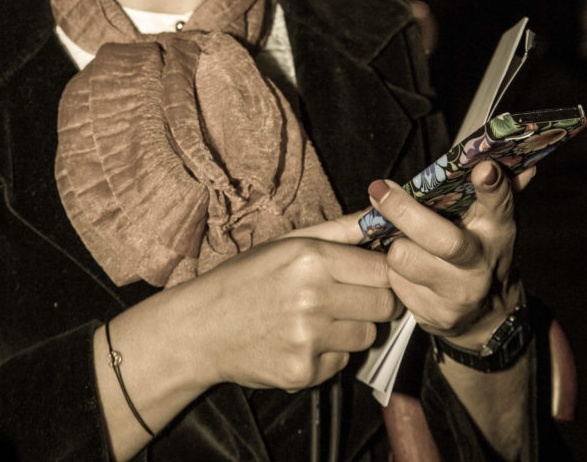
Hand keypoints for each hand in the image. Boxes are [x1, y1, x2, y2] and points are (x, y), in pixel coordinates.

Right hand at [182, 212, 402, 392]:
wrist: (201, 327)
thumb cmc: (246, 278)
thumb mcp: (288, 242)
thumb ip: (340, 230)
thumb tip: (381, 213)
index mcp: (311, 259)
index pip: (382, 269)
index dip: (385, 271)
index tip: (376, 274)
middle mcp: (313, 298)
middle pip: (384, 306)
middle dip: (377, 301)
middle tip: (353, 297)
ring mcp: (309, 339)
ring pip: (367, 337)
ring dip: (353, 328)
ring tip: (320, 317)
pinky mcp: (303, 373)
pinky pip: (341, 363)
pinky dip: (329, 354)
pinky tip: (303, 340)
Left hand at [368, 161, 534, 348]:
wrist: (486, 317)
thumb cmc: (481, 251)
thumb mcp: (490, 221)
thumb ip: (491, 190)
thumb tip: (492, 160)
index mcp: (496, 230)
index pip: (499, 203)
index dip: (492, 186)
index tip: (483, 168)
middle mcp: (481, 264)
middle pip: (442, 239)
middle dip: (404, 211)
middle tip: (378, 189)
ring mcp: (458, 294)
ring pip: (405, 258)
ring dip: (395, 246)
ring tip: (404, 240)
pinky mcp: (434, 316)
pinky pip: (395, 282)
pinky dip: (394, 272)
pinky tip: (407, 269)